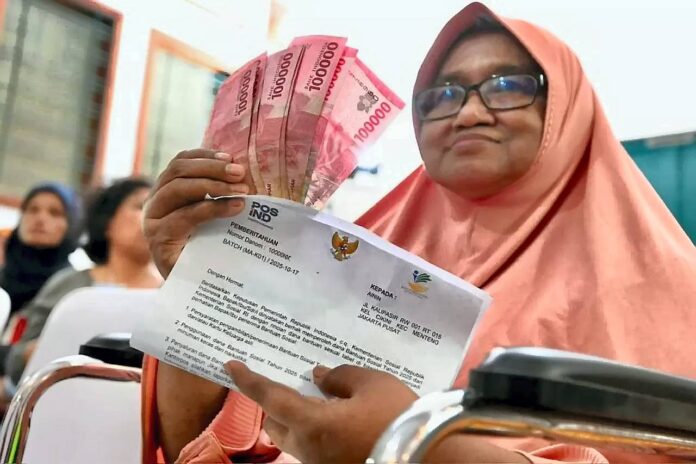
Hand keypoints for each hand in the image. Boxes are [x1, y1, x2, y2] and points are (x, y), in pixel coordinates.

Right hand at [143, 149, 248, 277]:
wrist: (194, 289)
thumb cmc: (207, 250)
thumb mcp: (212, 217)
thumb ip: (218, 195)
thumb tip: (245, 174)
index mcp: (165, 191)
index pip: (181, 162)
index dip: (205, 155)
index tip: (230, 157)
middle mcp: (154, 202)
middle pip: (179, 170)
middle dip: (212, 167)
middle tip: (241, 173)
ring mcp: (153, 220)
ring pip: (180, 188)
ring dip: (214, 185)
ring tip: (242, 190)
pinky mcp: (158, 238)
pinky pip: (186, 215)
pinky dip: (213, 208)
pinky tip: (235, 207)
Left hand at [225, 362, 417, 463]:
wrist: (428, 459)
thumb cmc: (397, 419)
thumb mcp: (371, 385)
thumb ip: (340, 377)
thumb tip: (319, 377)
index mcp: (311, 424)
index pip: (269, 398)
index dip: (248, 380)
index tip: (230, 365)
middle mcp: (309, 449)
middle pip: (277, 423)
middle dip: (275, 402)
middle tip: (288, 381)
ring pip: (296, 438)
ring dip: (297, 417)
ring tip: (318, 396)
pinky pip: (316, 446)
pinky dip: (316, 428)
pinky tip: (338, 415)